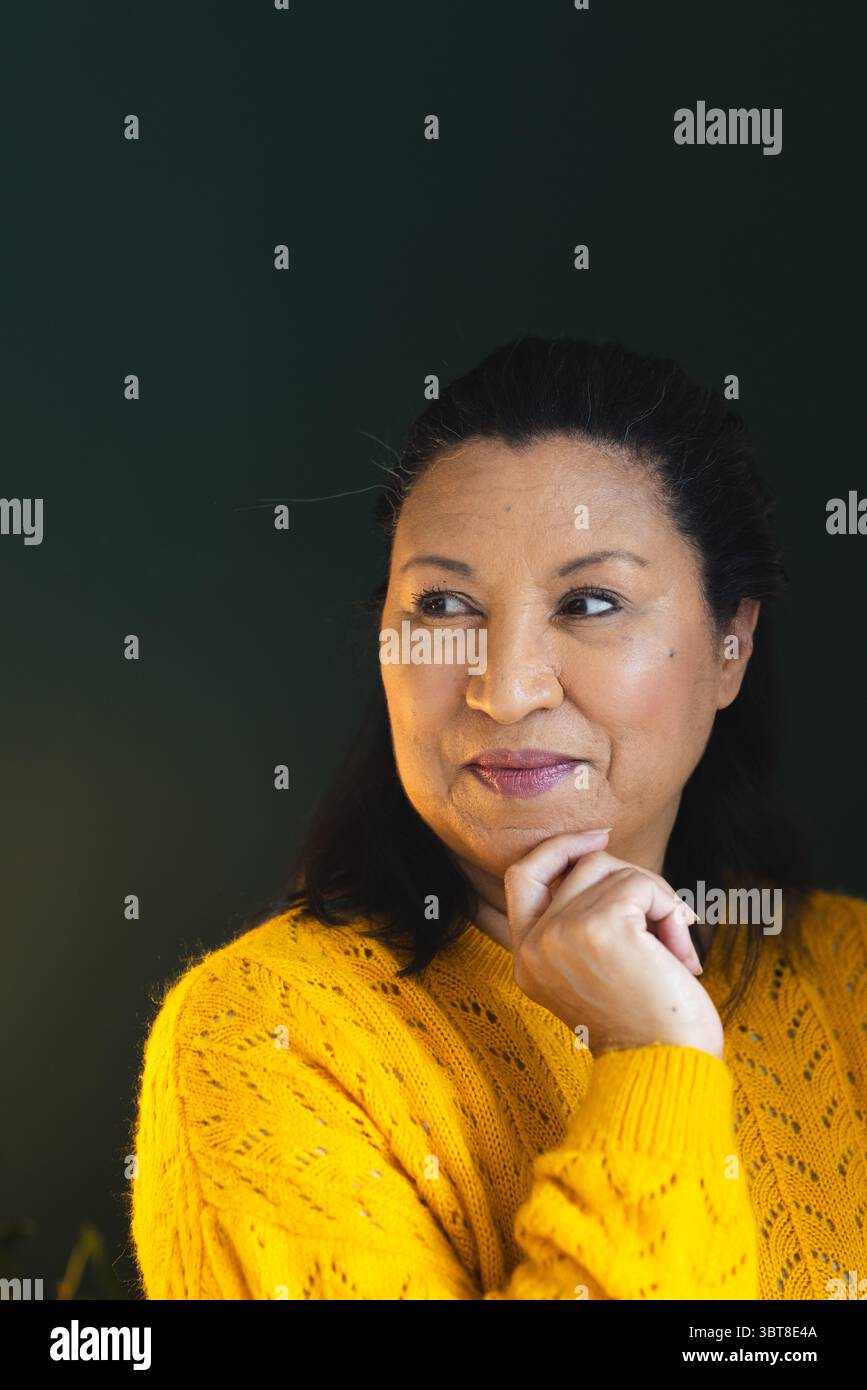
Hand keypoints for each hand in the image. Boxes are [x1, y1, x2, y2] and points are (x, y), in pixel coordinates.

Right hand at [503, 829, 723, 1059]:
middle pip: (583, 866)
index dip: (558, 849)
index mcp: (527, 959)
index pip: (522, 877)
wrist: (667, 1071)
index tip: (598, 837)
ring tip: (674, 950)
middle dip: (634, 882)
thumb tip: (599, 851)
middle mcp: (535, 946)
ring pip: (616, 870)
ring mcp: (562, 934)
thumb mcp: (593, 970)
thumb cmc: (647, 1024)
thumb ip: (582, 922)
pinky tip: (682, 955)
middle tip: (666, 924)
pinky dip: (672, 911)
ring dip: (658, 900)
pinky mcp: (600, 926)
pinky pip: (643, 885)